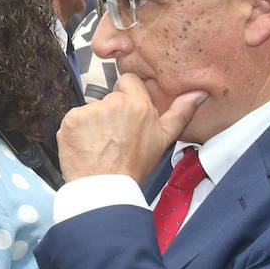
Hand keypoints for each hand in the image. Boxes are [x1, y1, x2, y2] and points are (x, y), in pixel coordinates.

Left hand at [55, 75, 207, 183]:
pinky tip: (87, 146)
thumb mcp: (164, 139)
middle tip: (115, 137)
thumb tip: (198, 93)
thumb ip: (181, 112)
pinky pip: (74, 120)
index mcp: (138, 104)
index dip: (127, 96)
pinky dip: (77, 131)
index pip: (128, 81)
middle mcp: (113, 103)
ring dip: (93, 123)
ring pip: (91, 109)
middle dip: (110, 113)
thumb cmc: (134, 165)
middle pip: (108, 98)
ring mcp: (89, 111)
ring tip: (101, 144)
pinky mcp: (71, 120)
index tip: (126, 114)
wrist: (105, 187)